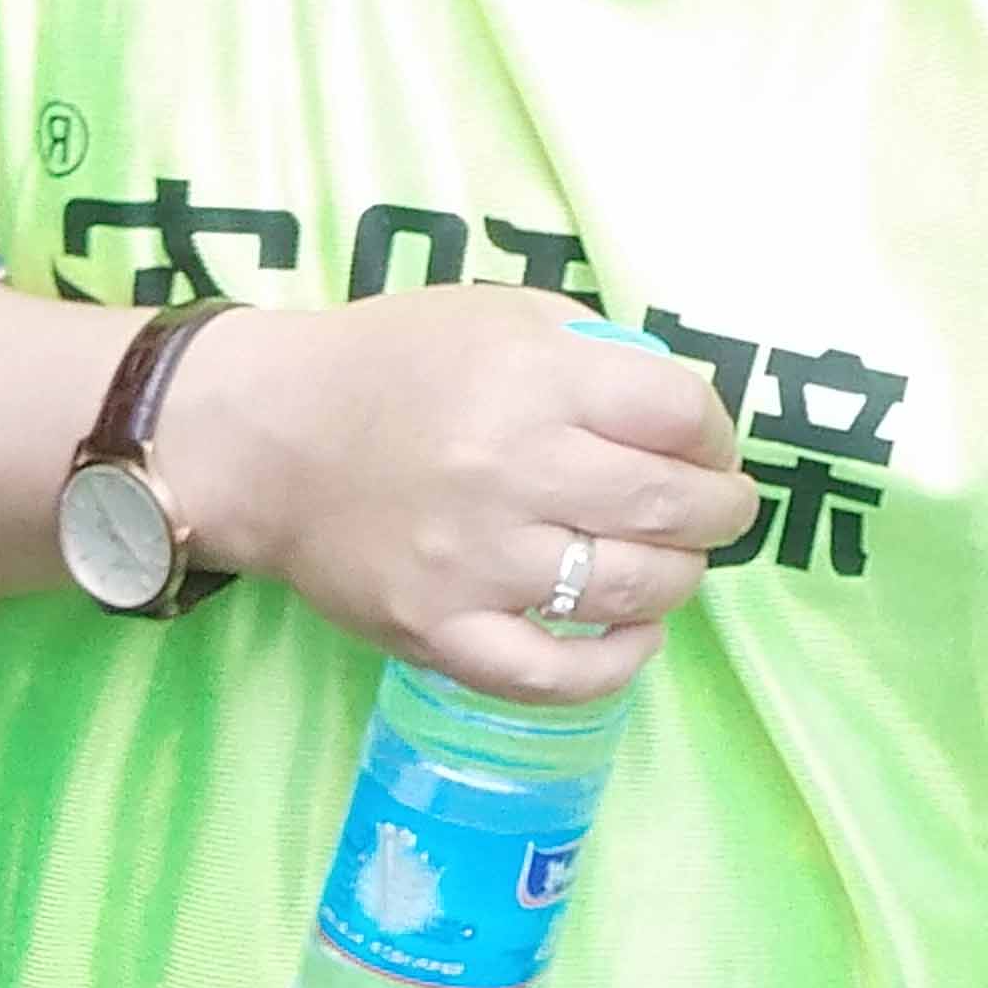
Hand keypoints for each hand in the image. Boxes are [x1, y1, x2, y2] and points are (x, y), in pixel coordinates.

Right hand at [162, 287, 757, 703]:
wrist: (266, 437)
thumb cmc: (394, 363)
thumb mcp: (503, 313)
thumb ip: (595, 352)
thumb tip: (681, 410)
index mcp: (535, 379)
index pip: (680, 414)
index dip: (718, 433)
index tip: (712, 445)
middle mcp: (512, 470)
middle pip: (669, 505)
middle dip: (721, 510)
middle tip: (722, 510)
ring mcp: (475, 562)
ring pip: (629, 590)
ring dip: (680, 578)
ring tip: (677, 563)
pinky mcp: (438, 632)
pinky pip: (551, 674)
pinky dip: (614, 664)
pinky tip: (635, 636)